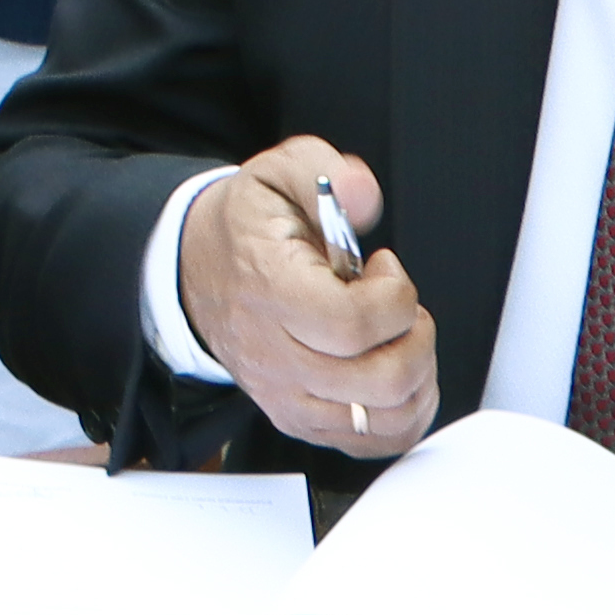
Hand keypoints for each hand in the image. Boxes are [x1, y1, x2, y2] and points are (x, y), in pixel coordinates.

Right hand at [173, 139, 433, 458]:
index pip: (351, 325)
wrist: (197, 268)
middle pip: (380, 380)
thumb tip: (362, 197)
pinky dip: (405, 412)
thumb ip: (325, 173)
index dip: (393, 297)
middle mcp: (275, 356)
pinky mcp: (299, 420)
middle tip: (397, 307)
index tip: (383, 269)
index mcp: (270, 290)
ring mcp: (286, 396)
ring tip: (397, 337)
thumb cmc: (247, 226)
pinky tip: (396, 370)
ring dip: (417, 376)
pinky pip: (374, 442)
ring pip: (384, 419)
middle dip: (415, 336)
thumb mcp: (278, 172)